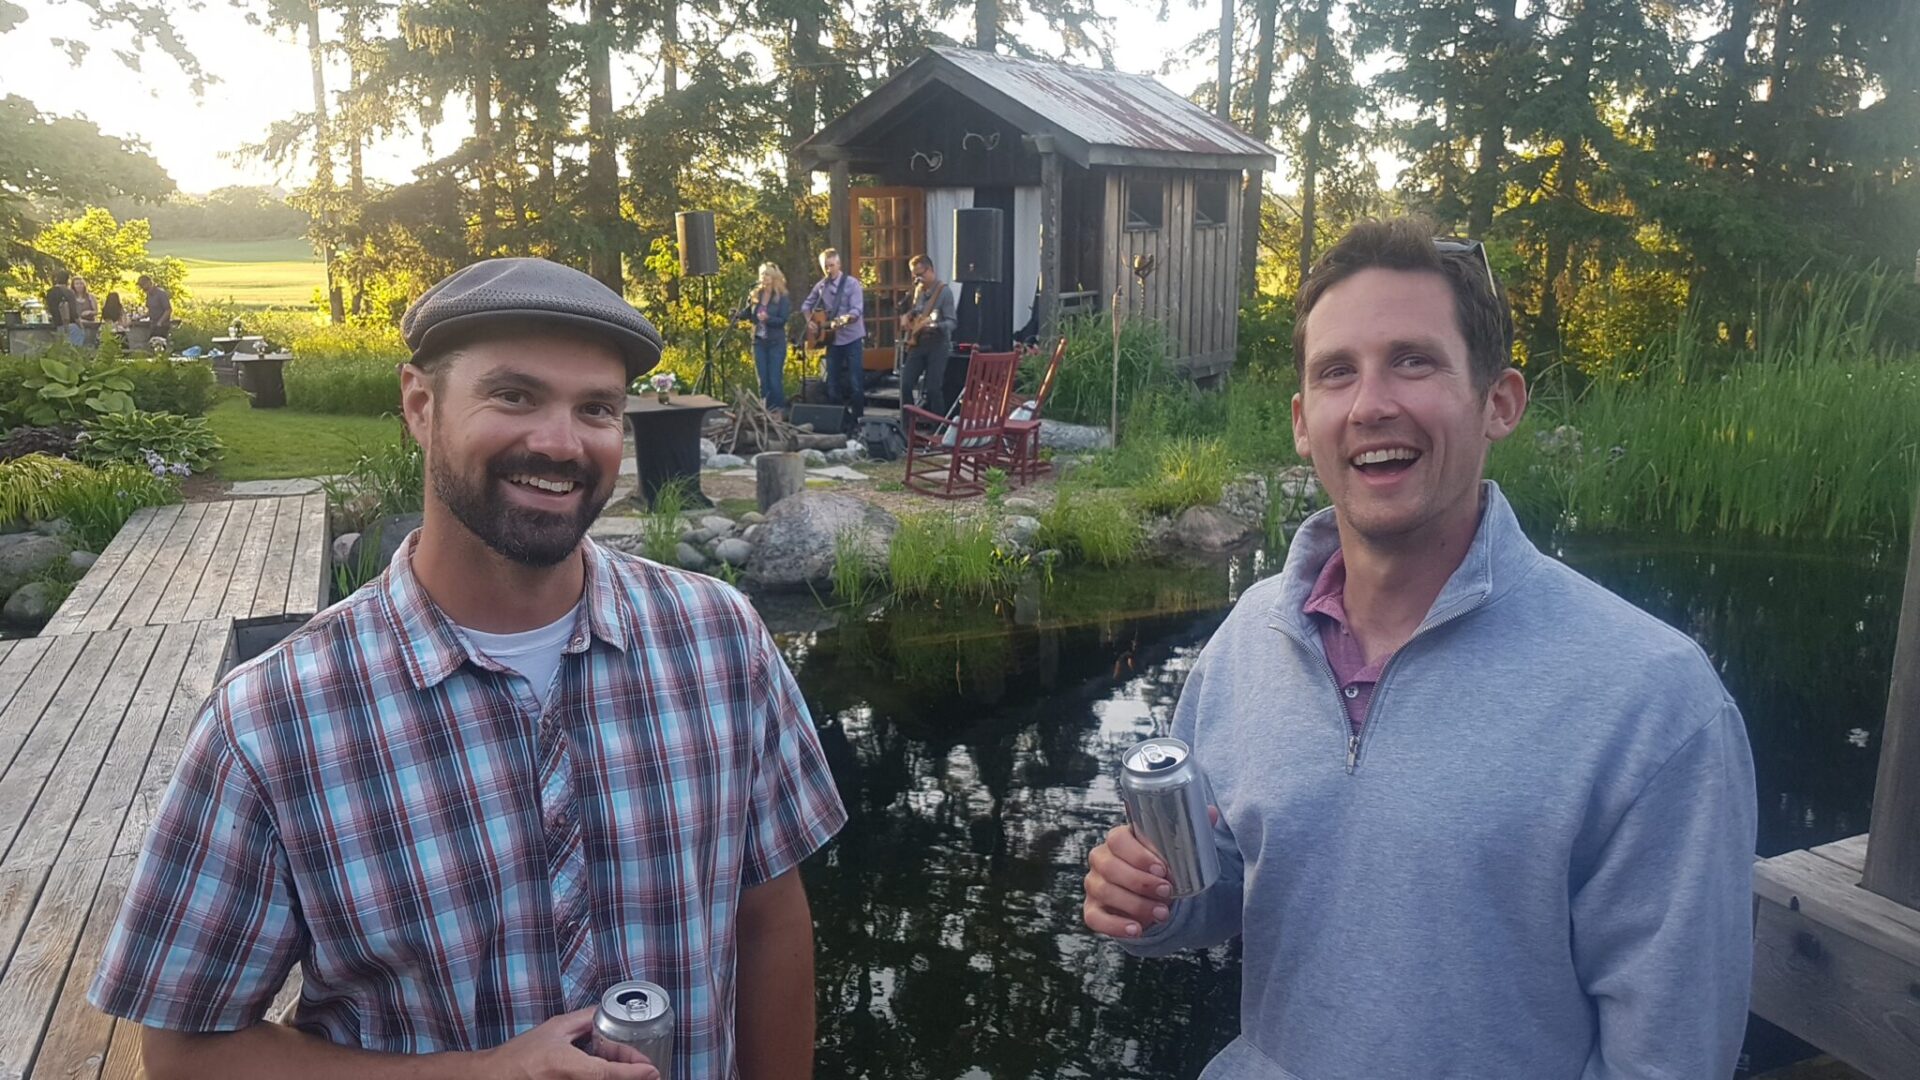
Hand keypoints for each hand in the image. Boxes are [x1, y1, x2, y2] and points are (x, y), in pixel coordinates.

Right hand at [477, 1007, 659, 1079]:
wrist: (496, 1076)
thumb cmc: (521, 1054)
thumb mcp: (555, 1028)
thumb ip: (584, 1019)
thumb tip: (606, 1010)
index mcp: (568, 1065)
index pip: (607, 1073)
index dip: (633, 1072)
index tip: (652, 1069)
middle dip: (631, 1075)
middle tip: (644, 1066)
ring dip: (617, 1075)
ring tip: (624, 1064)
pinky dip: (603, 1078)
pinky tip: (602, 1067)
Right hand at [1083, 807, 1218, 938]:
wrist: (1152, 896)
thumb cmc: (1161, 868)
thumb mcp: (1175, 849)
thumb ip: (1190, 831)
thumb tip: (1211, 812)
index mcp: (1118, 840)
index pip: (1118, 840)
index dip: (1138, 854)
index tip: (1163, 868)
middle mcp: (1102, 860)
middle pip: (1110, 866)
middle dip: (1140, 882)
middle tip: (1167, 892)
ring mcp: (1095, 885)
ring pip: (1105, 892)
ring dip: (1135, 904)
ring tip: (1162, 913)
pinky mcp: (1092, 910)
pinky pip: (1095, 918)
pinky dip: (1116, 925)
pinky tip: (1137, 929)